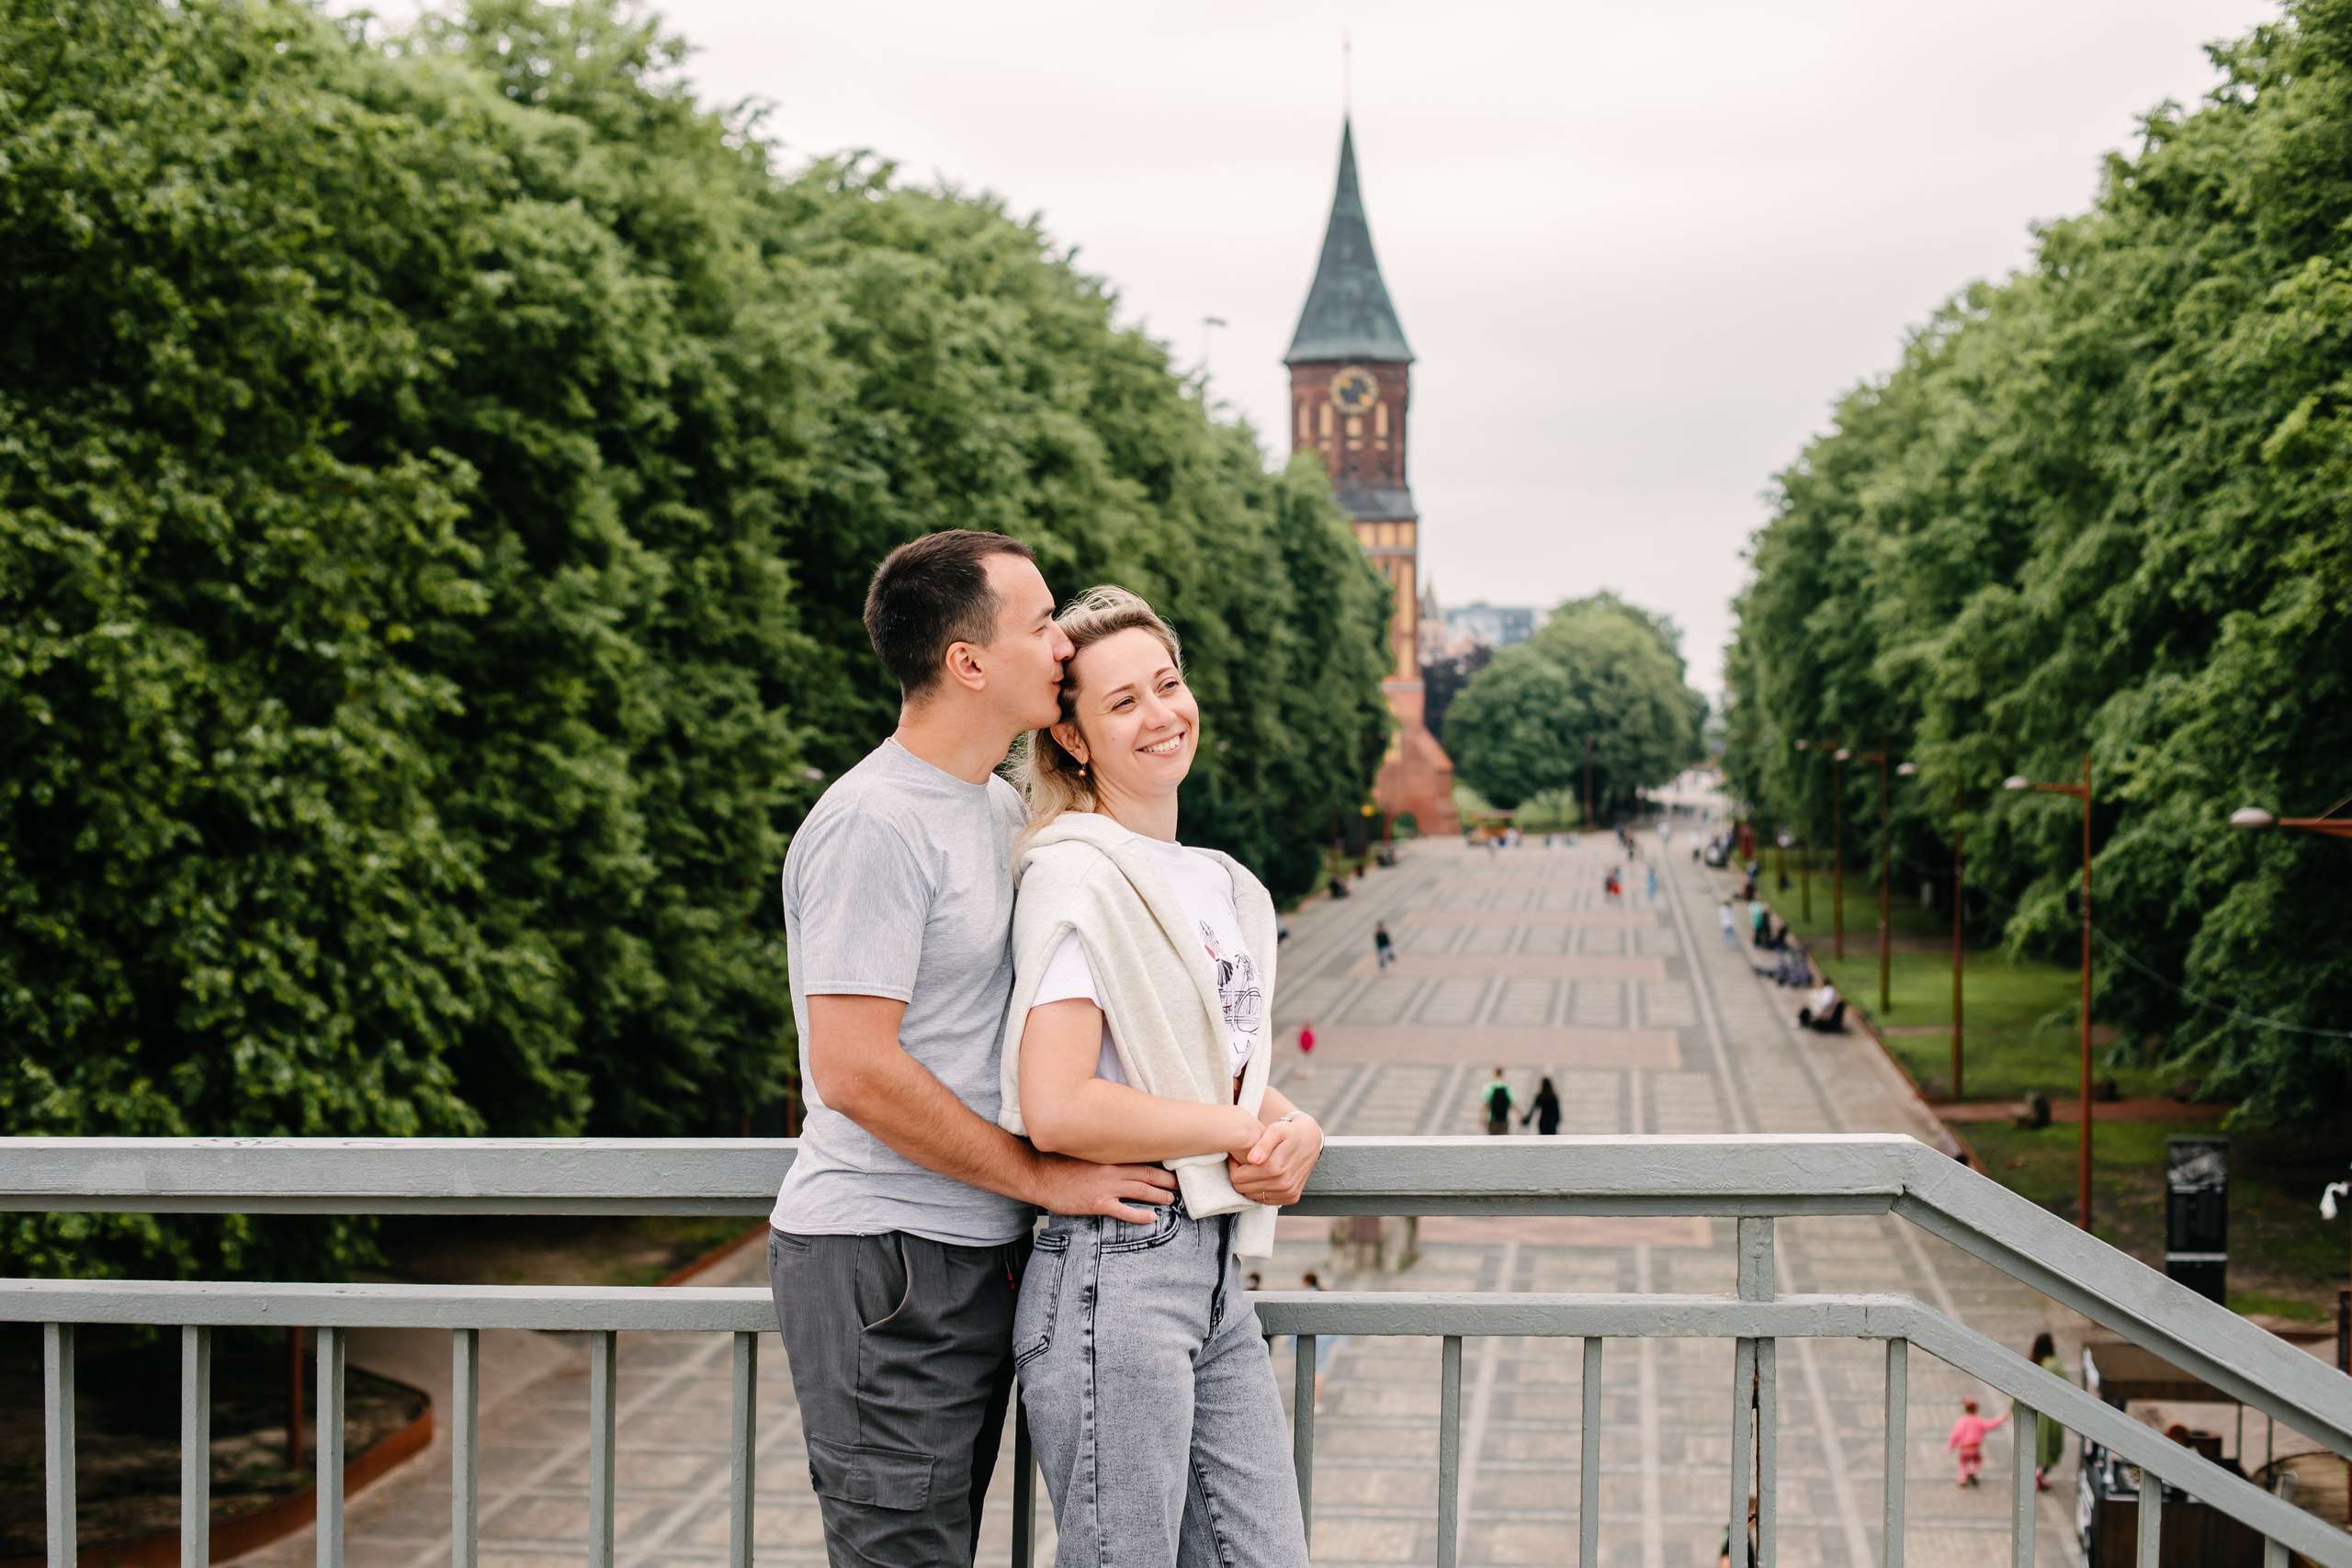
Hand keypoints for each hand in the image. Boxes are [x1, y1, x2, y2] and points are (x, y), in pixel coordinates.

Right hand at [1030, 1153, 1175, 1222]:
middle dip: (1166, 1179)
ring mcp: (1106, 1187)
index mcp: (1108, 1154)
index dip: (1158, 1162)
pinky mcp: (1097, 1204)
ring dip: (1159, 1196)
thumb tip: (1115, 1150)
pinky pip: (1125, 1211)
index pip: (1141, 1156)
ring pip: (1141, 1191)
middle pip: (1147, 1173)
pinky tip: (1152, 1218)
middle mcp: (1111, 1169)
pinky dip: (1141, 1215)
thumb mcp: (1082, 1150)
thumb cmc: (1058, 1162)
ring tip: (1171, 1200)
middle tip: (1179, 1183)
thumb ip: (1100, 1150)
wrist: (1039, 1174)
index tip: (1170, 1163)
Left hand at [1229, 1113, 1322, 1206]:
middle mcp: (1283, 1185)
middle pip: (1243, 1189)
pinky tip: (1264, 1176)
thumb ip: (1262, 1144)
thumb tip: (1253, 1160)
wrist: (1310, 1140)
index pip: (1238, 1177)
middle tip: (1245, 1162)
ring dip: (1250, 1184)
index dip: (1234, 1166)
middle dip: (1240, 1175)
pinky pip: (1265, 1201)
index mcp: (1276, 1168)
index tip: (1238, 1156)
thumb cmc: (1289, 1132)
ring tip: (1255, 1168)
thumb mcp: (1275, 1130)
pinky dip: (1261, 1190)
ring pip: (1252, 1196)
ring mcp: (1288, 1193)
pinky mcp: (1291, 1198)